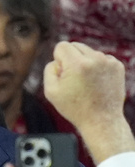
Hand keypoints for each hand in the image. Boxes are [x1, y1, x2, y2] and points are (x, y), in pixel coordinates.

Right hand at [43, 41, 133, 161]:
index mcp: (77, 64)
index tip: (62, 73)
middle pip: (76, 45)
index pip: (62, 46)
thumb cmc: (75, 108)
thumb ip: (49, 69)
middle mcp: (95, 59)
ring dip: (84, 62)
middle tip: (73, 78)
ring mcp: (109, 62)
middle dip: (71, 58)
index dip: (58, 59)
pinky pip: (101, 58)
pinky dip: (97, 66)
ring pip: (89, 52)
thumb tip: (58, 60)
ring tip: (86, 82)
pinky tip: (96, 81)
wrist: (101, 120)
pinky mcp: (118, 66)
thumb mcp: (50, 90)